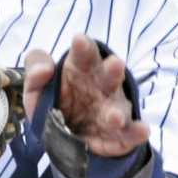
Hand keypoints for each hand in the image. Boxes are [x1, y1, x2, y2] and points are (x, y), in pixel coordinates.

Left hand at [24, 34, 148, 157]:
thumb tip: (43, 70)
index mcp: (81, 69)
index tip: (79, 40)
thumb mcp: (36, 87)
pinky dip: (136, 133)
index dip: (83, 47)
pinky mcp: (120, 133)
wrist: (63, 137)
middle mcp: (102, 86)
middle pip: (109, 75)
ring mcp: (112, 109)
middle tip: (115, 63)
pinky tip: (142, 131)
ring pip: (119, 108)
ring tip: (113, 116)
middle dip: (113, 70)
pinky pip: (130, 133)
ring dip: (118, 112)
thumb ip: (35, 71)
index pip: (84, 54)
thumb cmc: (53, 102)